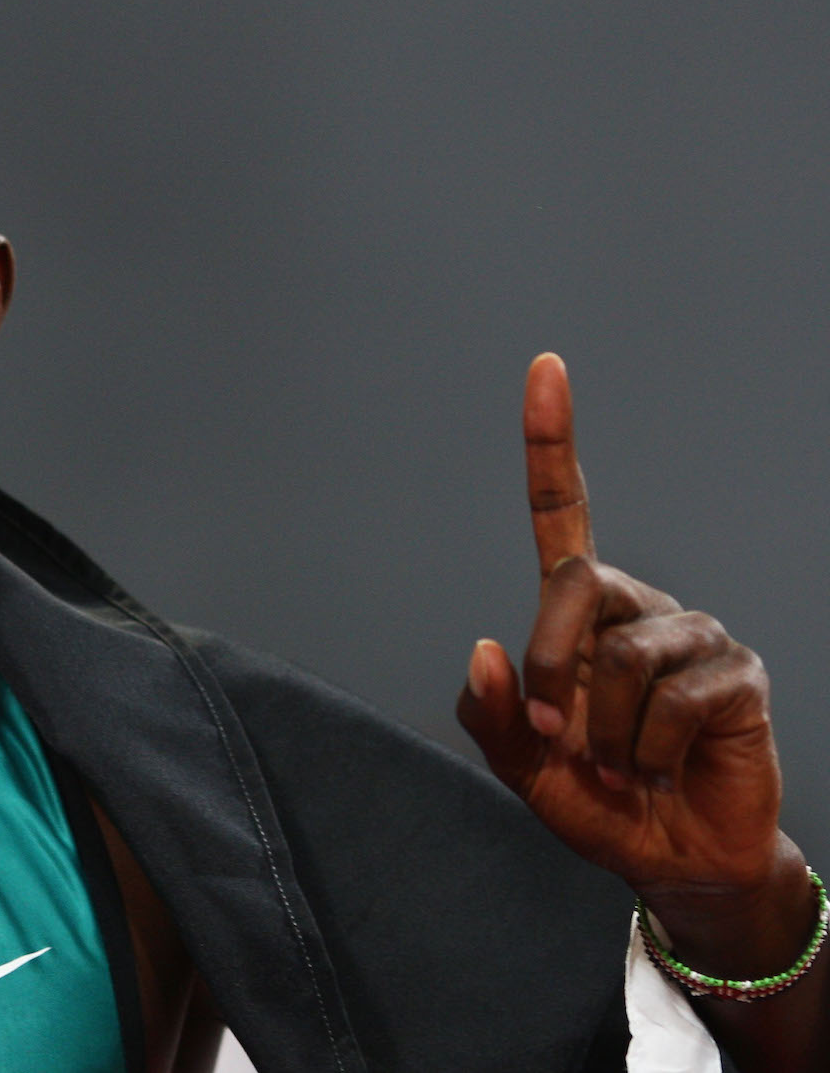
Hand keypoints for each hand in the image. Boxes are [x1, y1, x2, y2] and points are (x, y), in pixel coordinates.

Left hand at [456, 355, 810, 968]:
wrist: (672, 860)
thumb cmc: (598, 800)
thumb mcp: (522, 764)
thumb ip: (492, 713)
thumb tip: (488, 646)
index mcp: (579, 612)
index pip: (562, 510)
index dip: (552, 439)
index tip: (546, 366)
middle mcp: (637, 605)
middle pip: (573, 587)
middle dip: (549, 669)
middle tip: (556, 736)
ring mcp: (693, 635)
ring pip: (622, 657)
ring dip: (605, 731)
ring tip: (625, 763)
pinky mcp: (738, 675)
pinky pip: (674, 701)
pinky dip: (651, 750)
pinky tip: (664, 766)